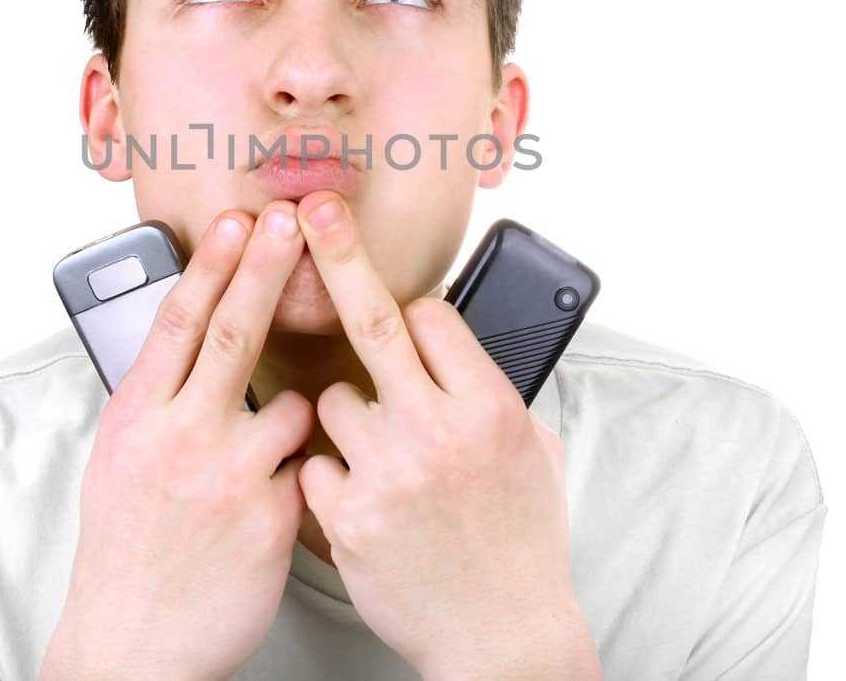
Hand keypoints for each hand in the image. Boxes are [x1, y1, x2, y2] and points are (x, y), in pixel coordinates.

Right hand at [44, 203, 316, 680]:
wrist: (135, 643)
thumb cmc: (127, 552)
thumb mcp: (120, 463)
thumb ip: (158, 406)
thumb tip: (192, 350)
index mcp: (136, 418)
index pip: (177, 322)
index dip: (211, 265)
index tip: (236, 220)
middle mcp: (178, 436)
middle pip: (233, 332)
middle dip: (264, 267)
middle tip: (289, 218)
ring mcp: (227, 474)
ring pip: (290, 405)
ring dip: (294, 418)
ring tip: (259, 463)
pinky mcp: (271, 514)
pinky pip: (305, 467)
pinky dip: (297, 477)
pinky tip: (268, 511)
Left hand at [292, 191, 601, 680]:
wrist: (501, 637)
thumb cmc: (522, 544)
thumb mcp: (533, 454)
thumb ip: (490, 393)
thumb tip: (455, 344)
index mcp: (491, 407)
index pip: (431, 316)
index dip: (412, 314)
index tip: (404, 317)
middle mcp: (438, 431)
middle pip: (371, 319)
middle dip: (339, 254)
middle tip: (312, 208)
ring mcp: (387, 473)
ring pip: (331, 400)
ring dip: (347, 418)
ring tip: (383, 461)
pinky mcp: (346, 516)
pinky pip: (312, 461)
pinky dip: (329, 474)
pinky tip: (363, 499)